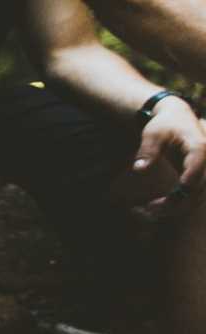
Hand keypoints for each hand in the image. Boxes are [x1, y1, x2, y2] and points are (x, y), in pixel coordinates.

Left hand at [133, 95, 205, 210]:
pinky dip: (173, 204)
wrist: (176, 116)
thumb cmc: (164, 124)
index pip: (195, 174)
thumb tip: (138, 170)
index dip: (180, 190)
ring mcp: (203, 170)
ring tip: (144, 212)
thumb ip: (148, 151)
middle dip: (172, 204)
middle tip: (145, 210)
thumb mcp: (153, 134)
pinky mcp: (196, 176)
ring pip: (194, 197)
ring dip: (172, 208)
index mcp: (199, 149)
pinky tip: (151, 209)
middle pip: (195, 190)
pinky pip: (188, 195)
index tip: (159, 203)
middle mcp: (205, 161)